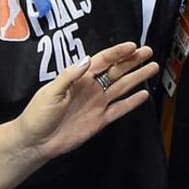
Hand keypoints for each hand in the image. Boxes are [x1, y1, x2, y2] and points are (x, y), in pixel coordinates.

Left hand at [13, 43, 156, 160]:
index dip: (117, 52)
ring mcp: (97, 104)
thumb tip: (87, 60)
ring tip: (152, 67)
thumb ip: (70, 75)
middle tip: (147, 52)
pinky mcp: (100, 120)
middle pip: (116, 70)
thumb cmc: (38, 115)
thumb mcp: (50, 91)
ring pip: (122, 87)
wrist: (36, 141)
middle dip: (132, 60)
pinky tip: (143, 95)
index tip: (132, 46)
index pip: (102, 60)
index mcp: (79, 78)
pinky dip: (132, 102)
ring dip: (137, 77)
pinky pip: (120, 109)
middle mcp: (91, 88)